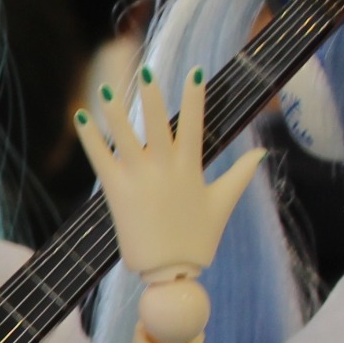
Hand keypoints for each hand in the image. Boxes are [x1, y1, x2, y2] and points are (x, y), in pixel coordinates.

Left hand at [76, 67, 266, 283]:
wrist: (170, 272)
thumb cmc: (198, 240)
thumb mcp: (223, 203)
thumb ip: (240, 175)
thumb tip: (262, 153)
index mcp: (191, 168)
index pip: (196, 123)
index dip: (196, 97)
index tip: (195, 72)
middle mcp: (165, 168)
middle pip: (158, 123)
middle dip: (153, 96)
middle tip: (145, 70)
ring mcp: (140, 178)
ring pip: (126, 136)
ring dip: (115, 110)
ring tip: (104, 87)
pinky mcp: (117, 192)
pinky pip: (101, 158)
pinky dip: (90, 138)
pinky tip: (81, 117)